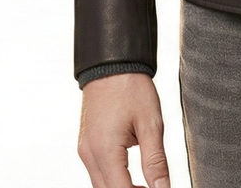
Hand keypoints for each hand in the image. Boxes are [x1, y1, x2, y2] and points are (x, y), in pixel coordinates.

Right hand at [78, 72, 170, 187]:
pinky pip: (97, 173)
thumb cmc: (131, 87)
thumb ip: (155, 161)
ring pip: (100, 186)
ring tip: (147, 186)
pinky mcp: (86, 145)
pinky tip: (132, 177)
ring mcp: (85, 150)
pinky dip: (113, 180)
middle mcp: (89, 154)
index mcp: (104, 150)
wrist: (112, 63)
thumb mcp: (151, 123)